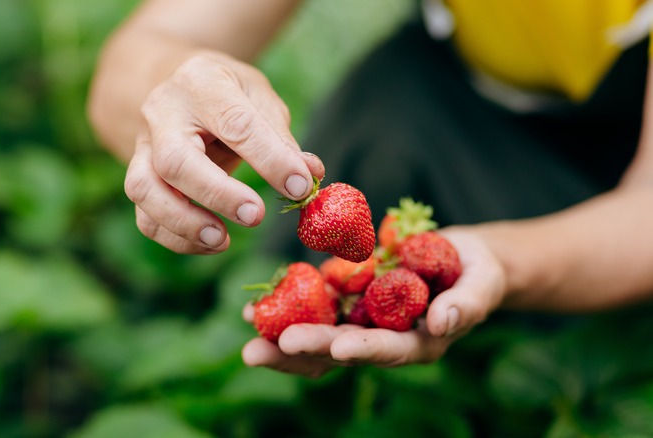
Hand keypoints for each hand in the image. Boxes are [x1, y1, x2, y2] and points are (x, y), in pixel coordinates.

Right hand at [123, 52, 322, 253]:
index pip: (235, 123)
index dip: (270, 159)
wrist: (177, 86)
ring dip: (184, 222)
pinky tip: (212, 243)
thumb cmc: (227, 92)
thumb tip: (309, 174)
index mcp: (201, 82)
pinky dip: (176, 238)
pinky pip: (145, 216)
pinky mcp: (136, 177)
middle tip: (255, 216)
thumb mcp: (258, 96)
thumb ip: (280, 137)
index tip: (299, 187)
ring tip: (222, 240)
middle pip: (175, 160)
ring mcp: (142, 146)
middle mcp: (162, 113)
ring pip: (145, 190)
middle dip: (218, 194)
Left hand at [241, 228, 506, 376]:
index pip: (386, 351)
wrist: (461, 258)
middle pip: (337, 353)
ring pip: (316, 335)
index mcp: (416, 345)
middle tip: (260, 350)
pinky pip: (312, 305)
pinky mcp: (346, 299)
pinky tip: (255, 306)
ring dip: (280, 334)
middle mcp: (382, 339)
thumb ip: (466, 304)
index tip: (337, 348)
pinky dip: (284, 305)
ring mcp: (361, 321)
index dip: (361, 349)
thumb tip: (443, 323)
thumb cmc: (480, 274)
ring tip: (247, 327)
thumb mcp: (481, 285)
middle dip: (299, 351)